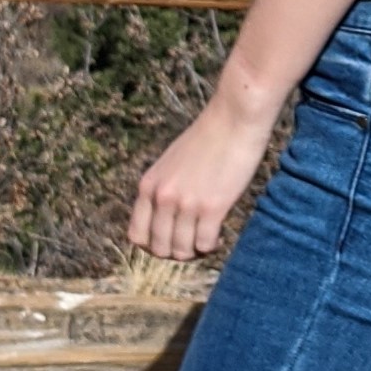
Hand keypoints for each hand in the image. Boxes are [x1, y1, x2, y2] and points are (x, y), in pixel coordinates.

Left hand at [128, 87, 275, 261]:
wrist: (234, 118)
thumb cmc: (207, 138)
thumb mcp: (171, 163)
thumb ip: (163, 189)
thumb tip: (165, 221)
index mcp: (148, 186)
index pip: (137, 235)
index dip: (153, 245)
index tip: (172, 239)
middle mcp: (162, 197)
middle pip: (159, 249)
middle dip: (177, 252)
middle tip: (193, 242)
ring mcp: (186, 203)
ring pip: (182, 252)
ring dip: (195, 251)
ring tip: (208, 238)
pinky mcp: (212, 207)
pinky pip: (205, 245)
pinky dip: (212, 246)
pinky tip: (220, 233)